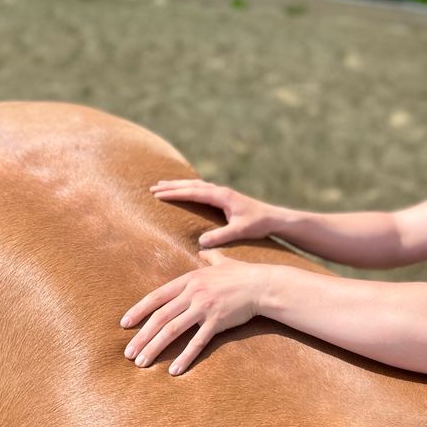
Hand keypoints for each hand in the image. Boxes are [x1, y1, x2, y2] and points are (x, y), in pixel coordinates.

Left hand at [120, 250, 268, 375]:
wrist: (263, 284)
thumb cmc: (243, 274)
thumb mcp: (223, 262)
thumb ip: (210, 257)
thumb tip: (204, 249)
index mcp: (189, 280)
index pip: (156, 297)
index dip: (138, 311)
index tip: (124, 324)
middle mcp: (192, 293)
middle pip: (160, 317)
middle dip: (141, 337)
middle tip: (129, 353)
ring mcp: (204, 307)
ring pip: (172, 330)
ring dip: (155, 347)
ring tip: (142, 363)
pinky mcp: (217, 321)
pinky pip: (197, 341)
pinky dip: (184, 356)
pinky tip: (174, 370)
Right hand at [150, 179, 278, 247]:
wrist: (274, 218)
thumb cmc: (258, 224)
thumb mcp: (240, 231)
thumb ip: (221, 236)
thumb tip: (200, 242)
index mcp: (222, 196)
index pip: (193, 193)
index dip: (175, 193)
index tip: (158, 194)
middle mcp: (221, 191)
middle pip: (191, 185)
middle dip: (172, 186)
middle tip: (153, 188)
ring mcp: (223, 193)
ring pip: (196, 185)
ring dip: (179, 185)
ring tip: (162, 185)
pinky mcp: (225, 197)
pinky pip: (202, 189)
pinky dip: (189, 188)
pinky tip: (185, 190)